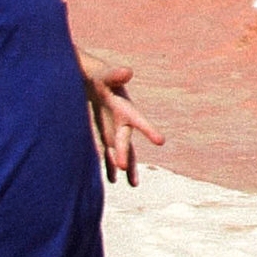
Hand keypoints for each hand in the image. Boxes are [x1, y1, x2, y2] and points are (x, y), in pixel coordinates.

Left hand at [80, 50, 162, 185]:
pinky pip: (110, 154)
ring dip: (126, 167)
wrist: (94, 81)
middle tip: (124, 168)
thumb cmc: (100, 76)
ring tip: (133, 185)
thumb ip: (115, 74)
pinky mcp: (106, 135)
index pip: (138, 120)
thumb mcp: (105, 75)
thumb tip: (128, 71)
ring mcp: (115, 131)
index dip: (149, 130)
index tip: (161, 141)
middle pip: (126, 141)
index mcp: (125, 107)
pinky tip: (112, 180)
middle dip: (126, 154)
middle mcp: (123, 122)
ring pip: (123, 152)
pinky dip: (111, 166)